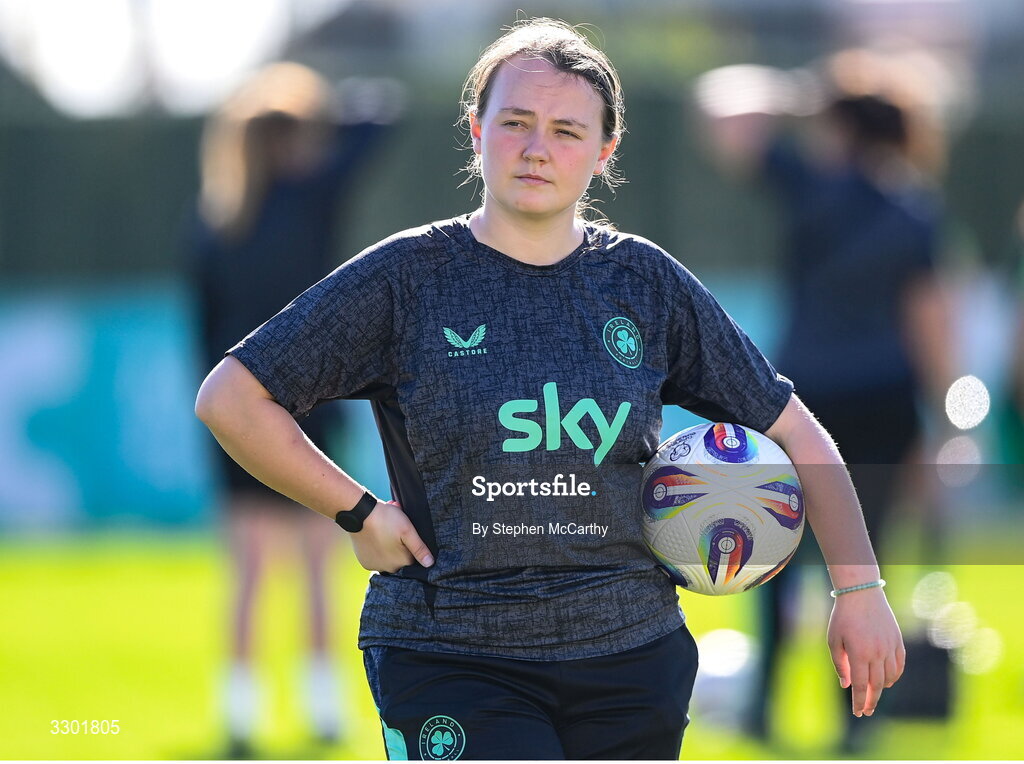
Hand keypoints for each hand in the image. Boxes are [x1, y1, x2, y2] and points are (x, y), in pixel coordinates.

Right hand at [349, 500, 433, 572]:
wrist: (360, 514)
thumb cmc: (387, 519)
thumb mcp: (407, 530)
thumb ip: (419, 548)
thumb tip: (430, 563)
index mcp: (402, 562)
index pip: (413, 557)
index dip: (410, 544)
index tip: (405, 533)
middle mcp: (389, 569)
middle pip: (400, 559)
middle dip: (399, 546)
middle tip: (394, 530)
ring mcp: (376, 567)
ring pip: (388, 559)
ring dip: (388, 550)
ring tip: (385, 532)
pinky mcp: (365, 563)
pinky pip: (376, 560)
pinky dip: (377, 552)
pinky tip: (376, 539)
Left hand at [827, 588, 905, 716]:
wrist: (861, 594)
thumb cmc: (843, 617)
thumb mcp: (834, 640)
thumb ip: (840, 664)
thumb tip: (847, 685)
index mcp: (859, 654)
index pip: (861, 686)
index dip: (860, 702)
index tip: (858, 713)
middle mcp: (877, 653)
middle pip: (877, 685)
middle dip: (871, 701)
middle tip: (866, 711)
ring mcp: (889, 647)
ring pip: (889, 677)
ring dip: (882, 689)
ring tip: (874, 695)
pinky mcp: (897, 641)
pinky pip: (899, 665)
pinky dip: (894, 676)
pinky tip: (887, 681)